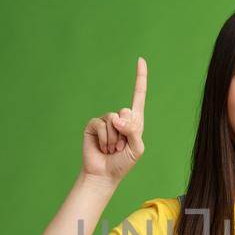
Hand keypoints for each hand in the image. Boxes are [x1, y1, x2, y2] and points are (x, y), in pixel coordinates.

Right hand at [81, 57, 147, 182]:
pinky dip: (105, 139)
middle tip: (121, 147)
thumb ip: (132, 131)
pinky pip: (101, 124)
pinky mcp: (93, 125)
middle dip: (126, 131)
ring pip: (113, 120)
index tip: (141, 60)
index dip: (140, 78)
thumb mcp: (137, 148)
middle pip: (126, 111)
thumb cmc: (123, 163)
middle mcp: (120, 118)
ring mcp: (106, 121)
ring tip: (112, 149)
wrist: (104, 174)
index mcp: (134, 121)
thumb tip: (116, 117)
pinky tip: (103, 148)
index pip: (138, 96)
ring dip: (115, 139)